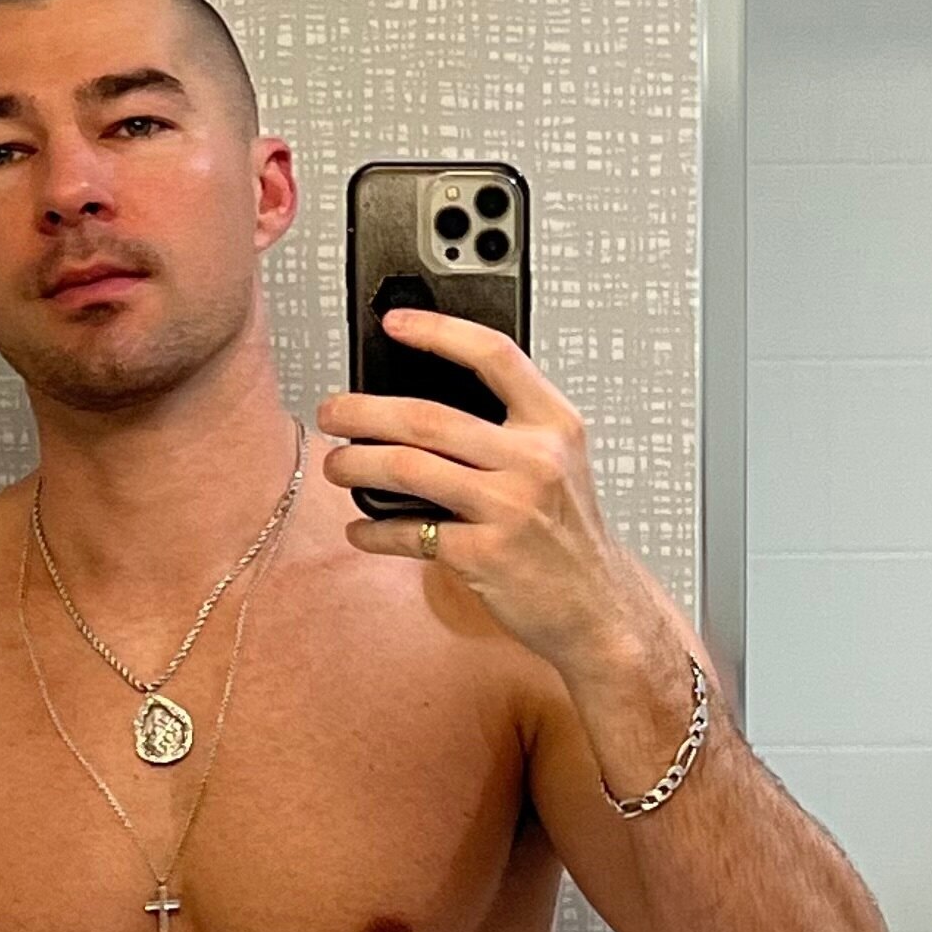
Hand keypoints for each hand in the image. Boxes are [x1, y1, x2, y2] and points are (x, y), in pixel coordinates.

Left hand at [316, 311, 664, 682]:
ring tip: (335, 465)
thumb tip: (419, 404)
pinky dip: (373, 530)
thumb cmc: (567, 534)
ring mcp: (510, 509)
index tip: (394, 323)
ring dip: (356, 465)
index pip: (494, 356)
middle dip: (363, 411)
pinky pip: (410, 533)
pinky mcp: (486, 557)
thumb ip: (508, 428)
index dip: (438, 332)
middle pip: (428, 417)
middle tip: (331, 411)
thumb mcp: (558, 463)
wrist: (599, 608)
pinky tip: (359, 528)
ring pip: (408, 469)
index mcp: (554, 424)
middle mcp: (535, 461)